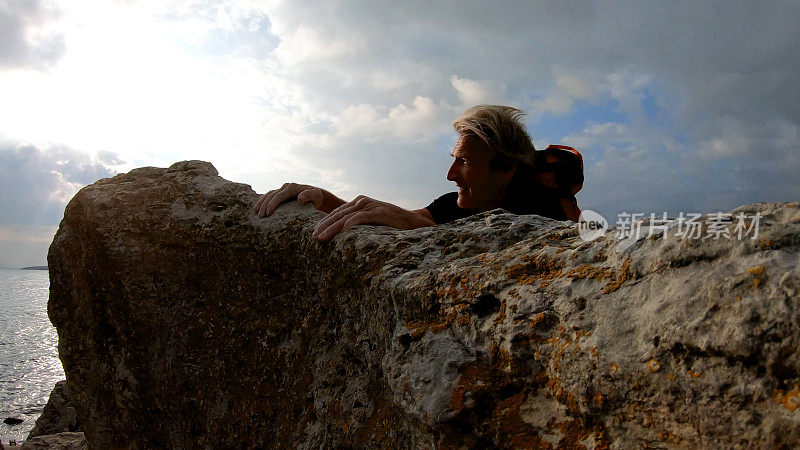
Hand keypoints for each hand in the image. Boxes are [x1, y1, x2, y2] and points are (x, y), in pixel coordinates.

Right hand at [253, 182, 344, 215]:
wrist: (316, 195)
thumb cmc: (316, 197)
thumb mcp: (315, 196)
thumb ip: (309, 195)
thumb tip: (299, 198)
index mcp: (292, 187)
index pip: (278, 196)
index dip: (272, 204)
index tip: (267, 213)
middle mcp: (285, 187)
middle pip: (271, 195)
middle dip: (264, 205)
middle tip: (260, 216)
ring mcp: (282, 189)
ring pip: (268, 194)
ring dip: (261, 202)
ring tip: (256, 212)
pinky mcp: (280, 193)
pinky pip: (269, 196)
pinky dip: (263, 201)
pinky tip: (257, 208)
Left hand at [312, 195, 433, 241]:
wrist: (412, 222)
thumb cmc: (391, 225)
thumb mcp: (371, 222)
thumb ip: (358, 223)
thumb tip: (342, 235)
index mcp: (358, 202)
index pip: (337, 213)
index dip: (325, 222)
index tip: (314, 234)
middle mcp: (362, 201)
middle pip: (338, 214)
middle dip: (324, 225)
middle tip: (313, 237)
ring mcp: (370, 205)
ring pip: (345, 217)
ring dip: (332, 228)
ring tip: (322, 237)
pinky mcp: (378, 212)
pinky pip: (360, 218)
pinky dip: (350, 224)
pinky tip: (342, 232)